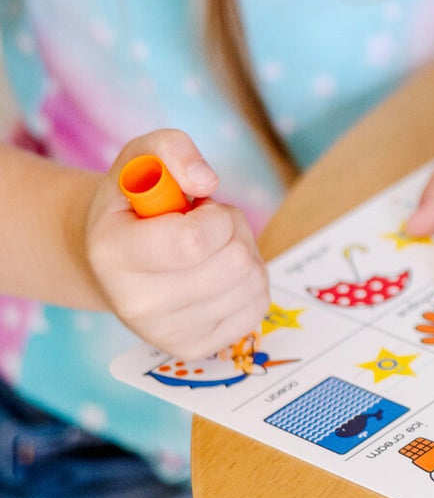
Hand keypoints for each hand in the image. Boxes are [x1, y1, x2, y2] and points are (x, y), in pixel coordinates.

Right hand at [83, 130, 269, 358]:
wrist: (113, 261)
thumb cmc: (135, 204)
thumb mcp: (142, 159)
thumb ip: (171, 149)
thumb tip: (206, 181)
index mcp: (113, 253)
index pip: (195, 241)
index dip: (216, 217)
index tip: (200, 209)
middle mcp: (134, 303)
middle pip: (234, 263)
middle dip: (234, 231)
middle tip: (207, 227)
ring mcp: (163, 332)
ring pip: (251, 283)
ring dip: (244, 254)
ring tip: (211, 249)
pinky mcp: (193, 348)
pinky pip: (257, 308)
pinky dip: (250, 282)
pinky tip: (220, 274)